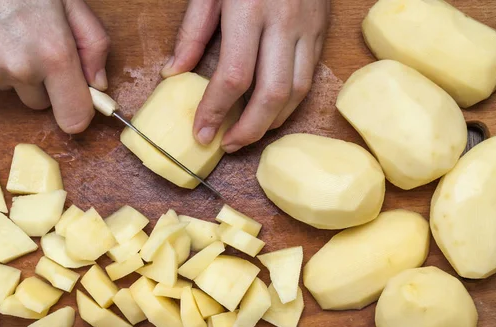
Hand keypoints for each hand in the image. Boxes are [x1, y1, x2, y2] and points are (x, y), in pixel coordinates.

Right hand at [0, 0, 109, 133]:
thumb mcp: (68, 2)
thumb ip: (92, 43)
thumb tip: (97, 82)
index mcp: (54, 53)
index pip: (74, 117)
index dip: (78, 113)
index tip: (78, 104)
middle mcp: (20, 68)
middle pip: (40, 102)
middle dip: (42, 82)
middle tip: (33, 44)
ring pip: (12, 89)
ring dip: (13, 70)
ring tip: (5, 33)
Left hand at [162, 0, 328, 152]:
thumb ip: (193, 32)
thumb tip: (175, 73)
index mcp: (250, 9)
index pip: (234, 76)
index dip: (216, 111)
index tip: (201, 134)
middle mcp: (284, 23)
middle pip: (271, 94)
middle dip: (248, 129)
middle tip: (227, 145)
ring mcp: (308, 29)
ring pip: (297, 92)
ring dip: (271, 122)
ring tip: (246, 134)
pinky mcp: (321, 32)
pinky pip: (309, 78)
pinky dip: (289, 103)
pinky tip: (270, 112)